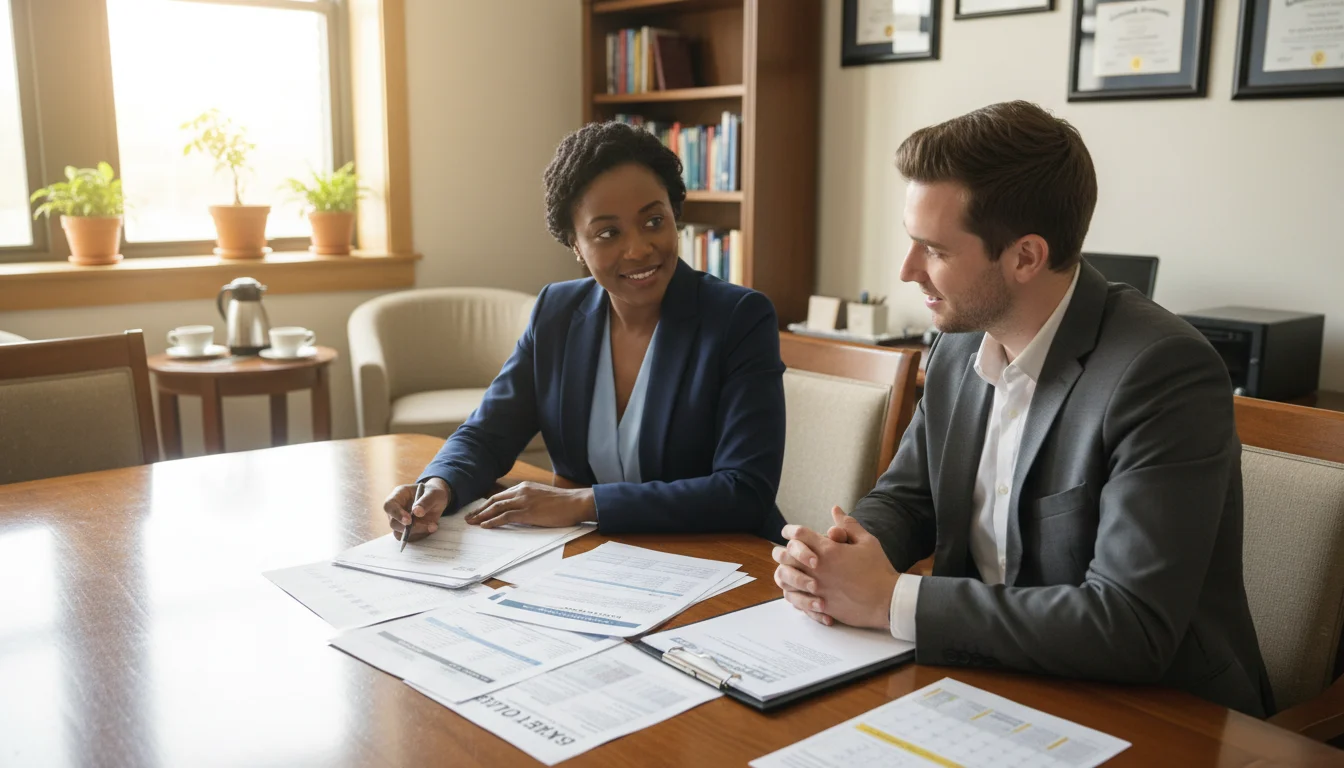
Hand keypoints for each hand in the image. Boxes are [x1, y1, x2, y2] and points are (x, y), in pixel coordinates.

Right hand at [383, 478, 450, 541]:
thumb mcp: (434, 493)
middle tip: (426, 525)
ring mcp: (400, 521)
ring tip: (433, 526)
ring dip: (417, 532)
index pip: (389, 506)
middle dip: (409, 527)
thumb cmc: (432, 493)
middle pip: (393, 523)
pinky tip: (432, 527)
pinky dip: (421, 535)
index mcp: (398, 496)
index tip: (409, 520)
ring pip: (400, 533)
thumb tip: (417, 512)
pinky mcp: (406, 531)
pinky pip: (409, 538)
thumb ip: (426, 501)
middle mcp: (396, 510)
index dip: (396, 514)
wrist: (437, 500)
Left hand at [465, 482, 596, 528]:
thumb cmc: (562, 503)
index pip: (500, 495)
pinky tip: (485, 526)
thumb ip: (528, 500)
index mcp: (524, 487)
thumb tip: (518, 510)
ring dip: (482, 516)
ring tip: (472, 523)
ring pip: (497, 507)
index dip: (487, 504)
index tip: (478, 511)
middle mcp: (521, 491)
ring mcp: (524, 501)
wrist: (575, 503)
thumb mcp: (541, 497)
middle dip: (480, 510)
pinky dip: (493, 521)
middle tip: (469, 518)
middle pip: (494, 500)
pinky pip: (505, 516)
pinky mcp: (528, 512)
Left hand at [773, 506, 899, 629]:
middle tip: (781, 551)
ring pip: (785, 578)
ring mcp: (817, 588)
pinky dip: (791, 593)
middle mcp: (818, 568)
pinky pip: (794, 599)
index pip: (799, 534)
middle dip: (782, 551)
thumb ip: (848, 525)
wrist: (887, 601)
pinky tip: (794, 591)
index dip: (790, 530)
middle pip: (786, 555)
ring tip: (784, 571)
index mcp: (828, 550)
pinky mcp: (819, 605)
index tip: (786, 532)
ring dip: (783, 572)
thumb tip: (835, 510)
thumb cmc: (879, 570)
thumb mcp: (867, 542)